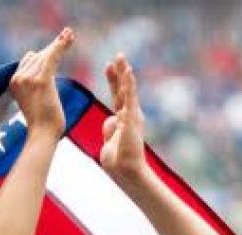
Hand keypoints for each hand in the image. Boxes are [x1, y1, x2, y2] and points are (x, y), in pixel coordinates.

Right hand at [8, 27, 73, 138]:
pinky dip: (61, 46)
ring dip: (59, 44)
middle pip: (37, 56)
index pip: (29, 60)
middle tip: (68, 35)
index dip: (43, 53)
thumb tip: (42, 78)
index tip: (57, 44)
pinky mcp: (41, 80)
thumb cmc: (44, 126)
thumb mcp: (35, 103)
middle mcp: (19, 77)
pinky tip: (69, 38)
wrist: (43, 136)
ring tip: (70, 34)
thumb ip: (36, 88)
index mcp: (14, 82)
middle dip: (53, 48)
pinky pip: (52, 57)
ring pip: (45, 55)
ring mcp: (28, 78)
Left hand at [100, 54, 148, 186]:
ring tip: (122, 58)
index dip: (113, 81)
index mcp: (124, 121)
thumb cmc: (118, 162)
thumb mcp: (110, 141)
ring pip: (127, 91)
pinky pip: (129, 98)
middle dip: (120, 72)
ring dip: (124, 73)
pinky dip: (129, 84)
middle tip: (118, 55)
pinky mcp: (132, 118)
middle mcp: (130, 116)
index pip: (117, 97)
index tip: (109, 67)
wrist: (126, 171)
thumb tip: (112, 120)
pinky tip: (128, 71)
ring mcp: (132, 117)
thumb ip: (110, 129)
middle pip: (123, 90)